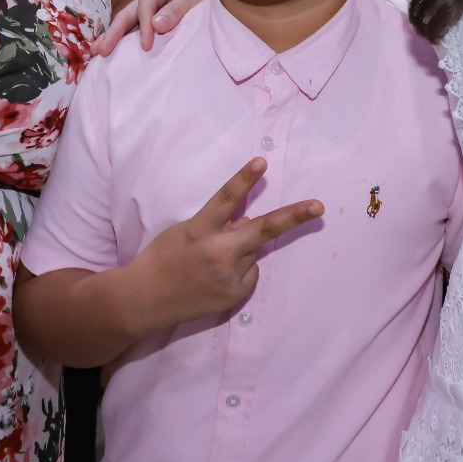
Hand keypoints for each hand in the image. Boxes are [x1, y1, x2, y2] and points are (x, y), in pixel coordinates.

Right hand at [93, 0, 214, 54]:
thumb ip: (177, 9)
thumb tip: (156, 26)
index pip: (144, 9)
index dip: (144, 28)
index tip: (147, 47)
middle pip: (126, 15)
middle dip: (113, 33)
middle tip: (99, 51)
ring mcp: (147, 6)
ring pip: (127, 23)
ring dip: (113, 37)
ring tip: (96, 53)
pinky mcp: (151, 17)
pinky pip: (136, 29)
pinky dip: (124, 39)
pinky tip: (113, 51)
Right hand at [124, 158, 321, 330]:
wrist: (144, 300)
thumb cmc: (164, 257)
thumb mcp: (186, 231)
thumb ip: (219, 225)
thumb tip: (247, 221)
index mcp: (199, 231)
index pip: (225, 199)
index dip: (244, 179)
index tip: (261, 161)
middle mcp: (217, 253)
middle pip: (262, 230)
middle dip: (293, 217)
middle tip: (318, 206)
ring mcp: (228, 277)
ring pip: (253, 251)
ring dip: (242, 248)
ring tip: (211, 261)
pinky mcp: (235, 295)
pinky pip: (250, 272)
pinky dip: (240, 269)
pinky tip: (215, 277)